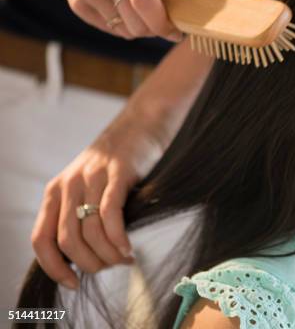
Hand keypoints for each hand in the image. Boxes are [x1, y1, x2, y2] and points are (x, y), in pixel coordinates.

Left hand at [31, 114, 165, 288]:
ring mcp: (92, 178)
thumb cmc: (117, 163)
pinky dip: (118, 238)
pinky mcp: (117, 173)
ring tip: (125, 258)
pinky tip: (129, 247)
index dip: (54, 267)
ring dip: (108, 254)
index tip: (72, 283)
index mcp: (55, 192)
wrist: (141, 124)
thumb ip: (79, 214)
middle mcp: (68, 185)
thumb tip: (84, 258)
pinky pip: (110, 214)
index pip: (40, 239)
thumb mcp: (88, 186)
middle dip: (89, 263)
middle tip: (110, 266)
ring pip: (89, 231)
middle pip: (68, 241)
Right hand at [56, 0, 192, 40]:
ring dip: (139, 29)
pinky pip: (109, 28)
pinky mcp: (77, 2)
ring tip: (143, 13)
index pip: (145, 2)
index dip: (162, 24)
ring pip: (124, 30)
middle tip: (161, 21)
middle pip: (136, 23)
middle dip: (155, 29)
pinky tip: (124, 9)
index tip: (175, 32)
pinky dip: (122, 26)